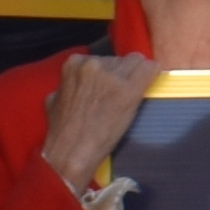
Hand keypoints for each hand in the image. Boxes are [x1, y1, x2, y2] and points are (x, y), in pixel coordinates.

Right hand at [39, 49, 161, 188]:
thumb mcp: (56, 97)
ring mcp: (112, 77)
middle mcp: (93, 64)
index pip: (104, 57)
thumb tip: (77, 81)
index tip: (112, 86)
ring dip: (136, 78)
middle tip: (119, 95)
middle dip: (122, 75)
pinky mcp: (129, 90)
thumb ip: (70, 83)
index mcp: (74, 63)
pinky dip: (153, 76)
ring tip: (129, 97)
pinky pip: (151, 69)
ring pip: (137, 63)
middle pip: (121, 60)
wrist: (72, 152)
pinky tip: (151, 86)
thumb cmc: (61, 130)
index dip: (110, 73)